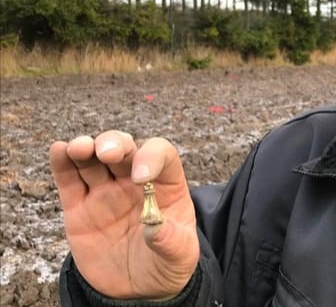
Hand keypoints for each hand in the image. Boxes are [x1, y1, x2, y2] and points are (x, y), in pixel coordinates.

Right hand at [49, 131, 199, 298]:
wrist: (137, 288)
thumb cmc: (166, 262)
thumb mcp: (180, 255)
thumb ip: (171, 240)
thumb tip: (155, 228)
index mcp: (166, 184)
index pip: (162, 155)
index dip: (152, 157)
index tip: (142, 178)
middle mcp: (134, 180)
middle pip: (125, 148)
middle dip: (114, 143)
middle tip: (107, 152)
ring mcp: (105, 191)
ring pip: (94, 158)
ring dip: (86, 147)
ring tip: (78, 148)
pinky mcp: (79, 206)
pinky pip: (69, 179)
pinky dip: (62, 162)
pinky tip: (59, 150)